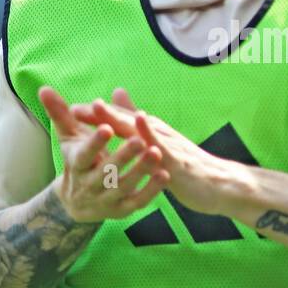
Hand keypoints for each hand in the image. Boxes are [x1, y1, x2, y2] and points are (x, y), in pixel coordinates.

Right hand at [38, 86, 169, 222]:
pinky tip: (165, 175)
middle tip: (139, 139)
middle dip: (123, 156)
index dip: (94, 142)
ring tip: (157, 153)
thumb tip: (43, 88)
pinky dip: (151, 191)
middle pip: (106, 172)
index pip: (84, 154)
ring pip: (124, 186)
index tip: (107, 127)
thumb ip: (60, 113)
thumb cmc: (77, 158)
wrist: (77, 201)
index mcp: (77, 164)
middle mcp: (90, 184)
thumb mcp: (68, 136)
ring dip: (140, 171)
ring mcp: (106, 199)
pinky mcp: (122, 210)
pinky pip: (138, 202)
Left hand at [70, 89, 235, 215]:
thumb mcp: (161, 146)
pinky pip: (162, 149)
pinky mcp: (178, 162)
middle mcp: (158, 134)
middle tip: (74, 107)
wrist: (218, 183)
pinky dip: (149, 137)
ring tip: (98, 108)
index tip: (70, 111)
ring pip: (139, 129)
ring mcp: (168, 146)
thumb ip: (140, 127)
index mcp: (151, 133)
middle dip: (99, 113)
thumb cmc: (186, 164)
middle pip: (124, 120)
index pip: (119, 121)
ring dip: (118, 118)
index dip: (96, 116)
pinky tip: (139, 128)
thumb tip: (125, 104)